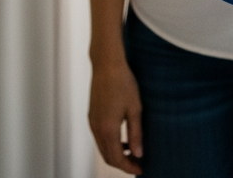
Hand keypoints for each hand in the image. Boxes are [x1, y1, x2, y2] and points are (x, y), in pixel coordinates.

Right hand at [89, 60, 143, 174]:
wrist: (107, 65)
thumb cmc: (124, 83)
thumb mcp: (135, 108)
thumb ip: (136, 133)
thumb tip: (138, 154)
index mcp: (107, 129)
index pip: (116, 158)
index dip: (128, 167)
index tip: (141, 170)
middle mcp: (96, 129)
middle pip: (107, 156)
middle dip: (122, 163)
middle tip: (137, 165)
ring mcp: (92, 122)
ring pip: (103, 148)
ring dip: (116, 154)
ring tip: (132, 153)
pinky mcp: (92, 116)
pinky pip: (100, 137)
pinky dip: (110, 143)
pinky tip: (123, 138)